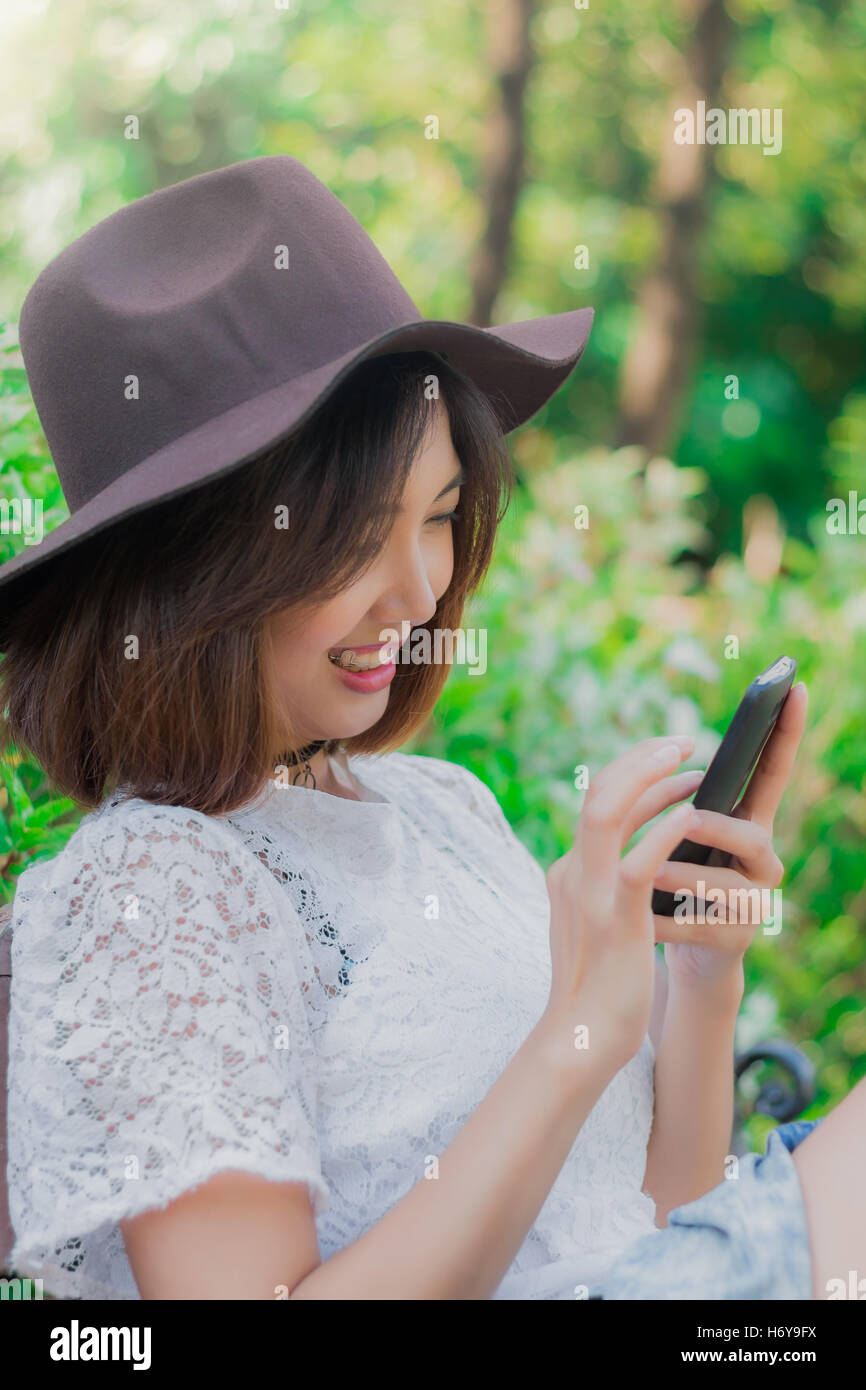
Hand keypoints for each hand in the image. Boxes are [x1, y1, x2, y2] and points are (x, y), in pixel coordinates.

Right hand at [543, 734, 701, 1066]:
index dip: (632, 771)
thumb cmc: (598, 985)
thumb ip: (605, 887)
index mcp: (570, 871)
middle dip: (641, 760)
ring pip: (609, 813)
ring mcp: (590, 892)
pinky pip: (638, 861)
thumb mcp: (595, 923)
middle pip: (597, 792)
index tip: (668, 759)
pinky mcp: (614, 918)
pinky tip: (691, 818)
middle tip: (682, 743)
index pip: (596, 802)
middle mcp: (573, 871)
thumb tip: (632, 860)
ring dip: (652, 780)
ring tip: (692, 766)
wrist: (581, 1037)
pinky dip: (664, 831)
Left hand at [652, 681, 808, 989]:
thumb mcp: (683, 838)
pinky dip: (659, 920)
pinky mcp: (734, 940)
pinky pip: (693, 925)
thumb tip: (654, 754)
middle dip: (714, 828)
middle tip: (686, 821)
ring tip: (648, 875)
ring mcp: (754, 903)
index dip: (784, 731)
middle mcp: (764, 860)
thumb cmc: (681, 883)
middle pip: (749, 835)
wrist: (687, 954)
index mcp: (751, 824)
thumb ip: (681, 803)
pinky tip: (638, 924)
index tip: (793, 686)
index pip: (773, 771)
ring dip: (677, 876)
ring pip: (719, 884)